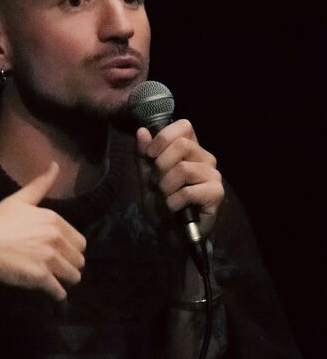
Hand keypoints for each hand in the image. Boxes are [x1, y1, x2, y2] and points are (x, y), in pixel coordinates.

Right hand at [0, 161, 86, 300]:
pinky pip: (59, 292)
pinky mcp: (39, 276)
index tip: (55, 254)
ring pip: (73, 277)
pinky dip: (55, 295)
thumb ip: (40, 185)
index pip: (80, 243)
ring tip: (50, 280)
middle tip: (52, 269)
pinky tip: (48, 293)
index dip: (69, 250)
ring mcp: (48, 258)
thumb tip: (55, 165)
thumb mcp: (18, 200)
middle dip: (68, 266)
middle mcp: (55, 238)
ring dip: (63, 281)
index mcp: (53, 220)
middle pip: (79, 261)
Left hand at [136, 118, 222, 237]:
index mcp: (190, 149)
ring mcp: (213, 175)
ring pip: (183, 169)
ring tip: (166, 197)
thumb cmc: (161, 202)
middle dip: (160, 167)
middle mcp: (205, 158)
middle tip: (157, 184)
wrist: (171, 232)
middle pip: (181, 145)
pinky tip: (174, 207)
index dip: (164, 137)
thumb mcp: (146, 176)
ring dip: (165, 186)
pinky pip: (188, 191)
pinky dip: (173, 201)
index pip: (184, 125)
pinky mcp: (216, 193)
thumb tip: (142, 131)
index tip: (150, 155)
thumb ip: (143, 154)